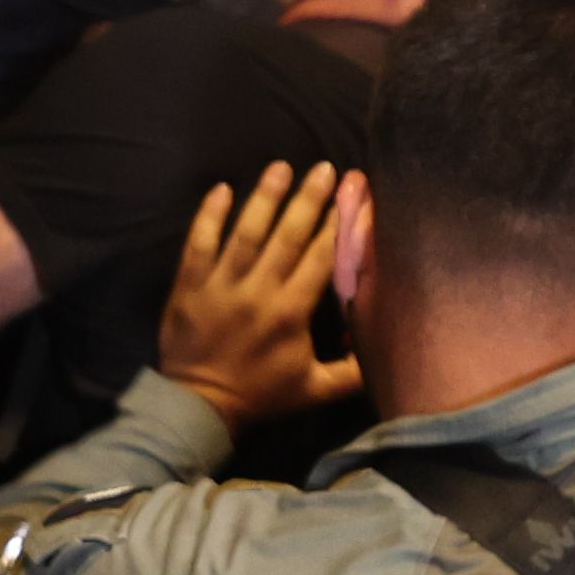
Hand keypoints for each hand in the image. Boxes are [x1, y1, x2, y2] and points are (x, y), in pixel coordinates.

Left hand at [157, 164, 355, 427]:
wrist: (200, 407)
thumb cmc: (261, 397)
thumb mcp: (315, 391)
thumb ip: (353, 372)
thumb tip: (386, 349)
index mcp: (291, 312)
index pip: (321, 258)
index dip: (338, 225)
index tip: (353, 196)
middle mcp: (259, 291)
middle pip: (288, 236)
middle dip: (309, 199)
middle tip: (324, 168)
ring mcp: (220, 285)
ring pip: (246, 232)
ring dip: (265, 197)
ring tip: (281, 166)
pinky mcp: (188, 286)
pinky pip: (198, 244)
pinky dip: (208, 215)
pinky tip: (222, 188)